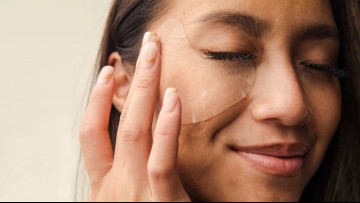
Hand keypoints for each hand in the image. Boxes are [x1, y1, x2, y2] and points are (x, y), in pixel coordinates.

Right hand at [79, 33, 189, 200]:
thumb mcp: (130, 198)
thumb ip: (132, 172)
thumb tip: (144, 140)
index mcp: (105, 185)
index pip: (91, 133)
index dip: (97, 100)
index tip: (110, 74)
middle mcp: (115, 186)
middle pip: (116, 122)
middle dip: (130, 80)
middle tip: (145, 47)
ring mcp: (135, 193)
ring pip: (136, 132)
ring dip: (146, 89)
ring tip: (156, 56)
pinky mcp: (161, 202)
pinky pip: (161, 160)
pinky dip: (166, 127)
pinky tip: (172, 99)